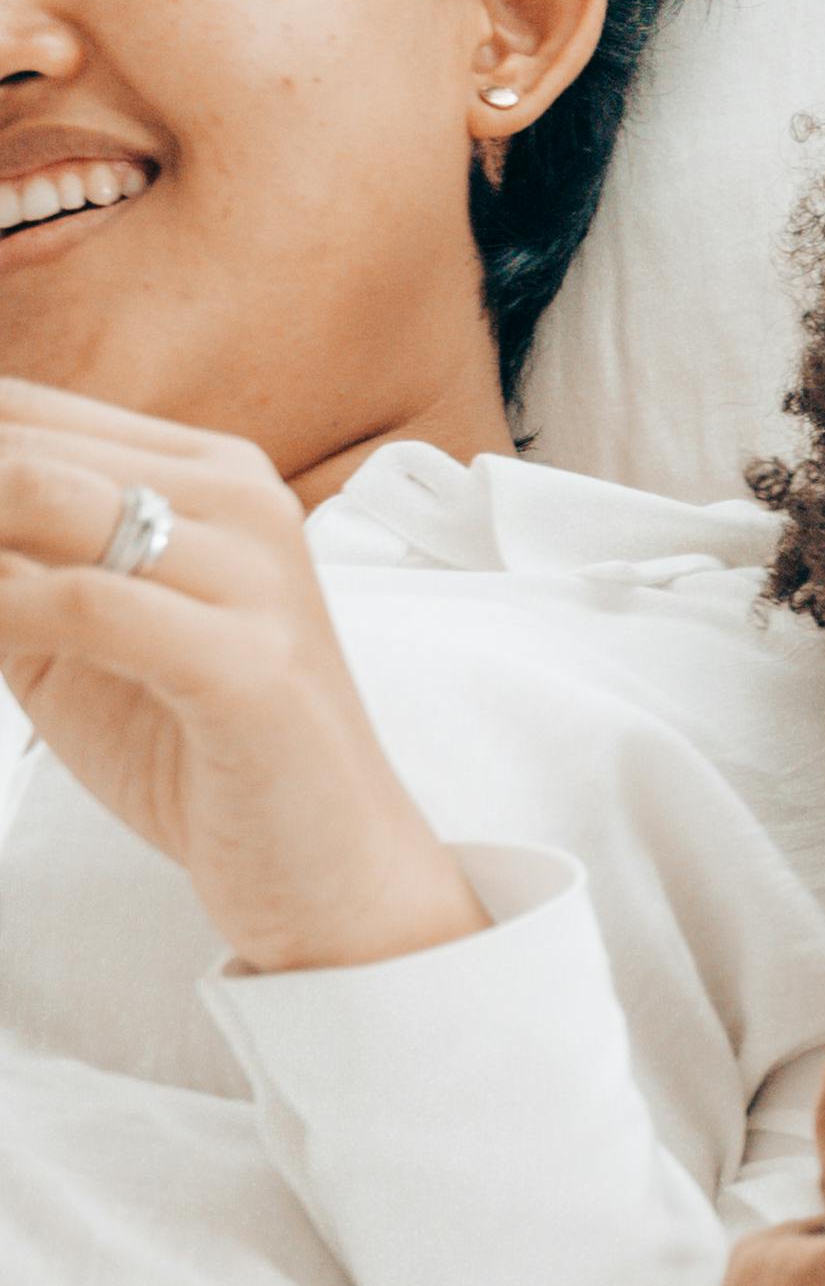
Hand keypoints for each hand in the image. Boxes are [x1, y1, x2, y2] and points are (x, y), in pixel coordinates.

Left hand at [0, 380, 483, 972]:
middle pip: (18, 445)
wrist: (331, 872)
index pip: (23, 413)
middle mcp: (241, 498)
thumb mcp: (81, 638)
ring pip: (38, 496)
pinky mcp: (247, 663)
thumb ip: (11, 568)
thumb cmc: (202, 755)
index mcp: (209, 473)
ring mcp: (254, 575)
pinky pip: (81, 603)